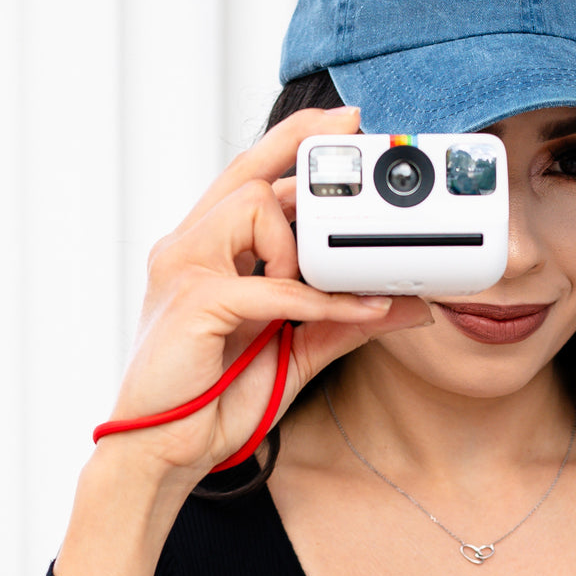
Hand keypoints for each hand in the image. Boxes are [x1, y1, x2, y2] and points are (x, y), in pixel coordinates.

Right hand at [101, 105, 430, 484]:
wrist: (168, 451)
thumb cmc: (217, 397)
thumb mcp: (298, 350)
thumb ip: (346, 320)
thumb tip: (408, 304)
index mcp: (208, 251)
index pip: (250, 178)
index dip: (294, 144)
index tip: (342, 124)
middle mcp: (190, 246)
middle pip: (248, 168)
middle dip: (301, 140)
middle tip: (354, 127)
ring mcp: (185, 267)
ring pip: (255, 206)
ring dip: (303, 245)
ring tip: (311, 290)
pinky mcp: (194, 300)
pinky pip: (270, 282)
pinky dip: (315, 298)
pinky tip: (347, 309)